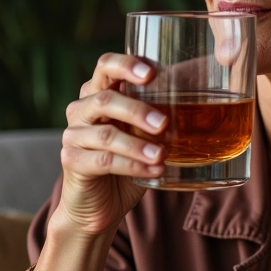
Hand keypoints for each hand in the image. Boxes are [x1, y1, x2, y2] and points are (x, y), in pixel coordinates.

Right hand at [57, 53, 167, 236]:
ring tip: (161, 155)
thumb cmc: (126, 161)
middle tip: (164, 124)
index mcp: (98, 92)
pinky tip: (155, 171)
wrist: (98, 205)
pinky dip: (133, 166)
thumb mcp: (143, 134)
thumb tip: (198, 102)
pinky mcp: (72, 162)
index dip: (126, 65)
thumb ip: (158, 116)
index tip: (151, 74)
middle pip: (105, 100)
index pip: (105, 66)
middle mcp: (81, 110)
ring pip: (106, 135)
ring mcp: (73, 136)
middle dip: (138, 110)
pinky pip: (105, 161)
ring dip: (137, 145)